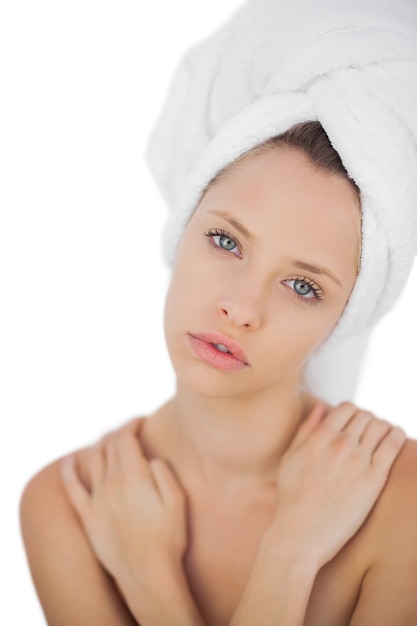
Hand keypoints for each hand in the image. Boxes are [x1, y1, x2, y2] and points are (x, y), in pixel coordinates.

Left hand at [60, 418, 187, 599]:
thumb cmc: (168, 538)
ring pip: (92, 461)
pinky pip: (72, 488)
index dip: (132, 424)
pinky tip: (69, 461)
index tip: (140, 421)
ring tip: (110, 442)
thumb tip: (150, 459)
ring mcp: (97, 500)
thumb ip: (163, 472)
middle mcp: (111, 483)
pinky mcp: (88, 517)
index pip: (125, 437)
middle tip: (130, 432)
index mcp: (133, 475)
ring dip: (100, 446)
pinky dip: (69, 470)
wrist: (147, 574)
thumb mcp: (178, 500)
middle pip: (109, 446)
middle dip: (119, 433)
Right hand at [271, 401, 405, 567]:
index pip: (347, 407)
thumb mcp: (291, 457)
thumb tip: (321, 406)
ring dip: (384, 428)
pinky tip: (394, 440)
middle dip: (369, 421)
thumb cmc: (291, 499)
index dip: (353, 413)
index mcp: (319, 437)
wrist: (299, 535)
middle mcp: (339, 444)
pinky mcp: (373, 479)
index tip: (354, 425)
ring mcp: (357, 461)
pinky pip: (392, 445)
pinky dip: (396, 436)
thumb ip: (306, 429)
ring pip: (381, 426)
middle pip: (366, 416)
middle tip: (369, 435)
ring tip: (382, 438)